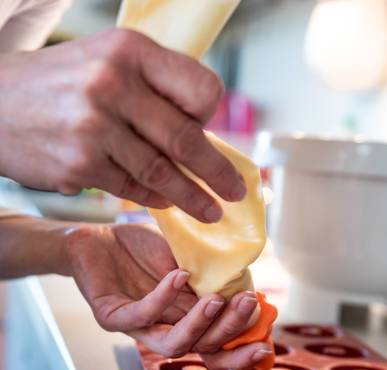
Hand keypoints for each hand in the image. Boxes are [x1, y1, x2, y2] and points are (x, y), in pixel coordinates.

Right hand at [0, 29, 245, 222]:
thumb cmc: (59, 84)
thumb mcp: (105, 60)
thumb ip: (152, 86)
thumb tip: (200, 129)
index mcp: (129, 50)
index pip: (200, 88)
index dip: (210, 115)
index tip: (210, 132)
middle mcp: (113, 84)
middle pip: (185, 138)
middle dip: (217, 172)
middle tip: (236, 192)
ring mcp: (95, 127)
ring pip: (161, 172)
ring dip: (192, 197)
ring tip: (211, 211)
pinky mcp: (80, 164)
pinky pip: (131, 188)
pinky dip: (153, 198)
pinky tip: (166, 202)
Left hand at [65, 223, 272, 369]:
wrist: (98, 234)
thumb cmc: (142, 249)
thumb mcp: (184, 257)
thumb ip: (208, 275)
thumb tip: (241, 283)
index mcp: (186, 319)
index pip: (217, 347)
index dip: (240, 354)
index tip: (265, 347)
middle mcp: (165, 329)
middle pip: (202, 349)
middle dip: (229, 331)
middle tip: (247, 303)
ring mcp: (138, 328)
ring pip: (173, 345)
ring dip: (199, 325)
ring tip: (216, 300)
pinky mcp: (112, 317)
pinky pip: (141, 315)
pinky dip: (163, 297)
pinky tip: (179, 276)